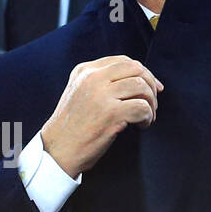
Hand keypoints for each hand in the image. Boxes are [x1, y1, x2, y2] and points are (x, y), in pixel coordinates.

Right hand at [39, 55, 162, 177]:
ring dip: (151, 103)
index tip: (153, 87)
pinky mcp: (110, 113)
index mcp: (84, 71)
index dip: (144, 73)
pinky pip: (142, 107)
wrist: (57, 150)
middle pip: (136, 69)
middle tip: (152, 104)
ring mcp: (101, 95)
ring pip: (142, 86)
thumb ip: (99, 81)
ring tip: (147, 117)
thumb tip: (139, 80)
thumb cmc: (71, 127)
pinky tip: (141, 126)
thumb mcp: (79, 93)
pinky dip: (148, 117)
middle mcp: (92, 78)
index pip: (123, 61)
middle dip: (151, 85)